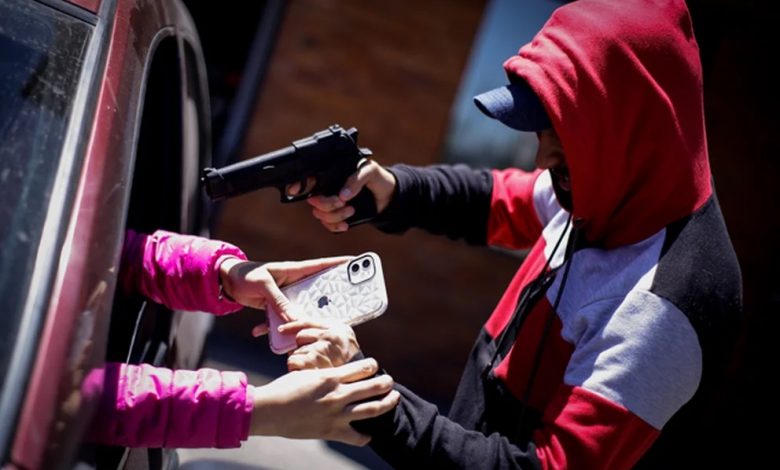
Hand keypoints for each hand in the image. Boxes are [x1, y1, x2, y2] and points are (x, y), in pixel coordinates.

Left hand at [218, 256, 350, 326]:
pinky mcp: (276, 307)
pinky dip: (276, 329)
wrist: (225, 282)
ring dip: (301, 322)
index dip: (340, 264)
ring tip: (304, 333)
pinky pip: (282, 320)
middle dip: (329, 302)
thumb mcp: (263, 286)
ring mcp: (286, 297)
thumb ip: (280, 302)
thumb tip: (295, 319)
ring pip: (301, 311)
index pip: (322, 266)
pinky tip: (266, 335)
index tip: (357, 263)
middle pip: (318, 293)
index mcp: (295, 271)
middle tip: (345, 310)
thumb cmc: (245, 275)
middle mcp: (294, 284)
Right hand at [249, 358, 399, 445]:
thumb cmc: (284, 388)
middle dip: (385, 383)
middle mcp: (337, 395)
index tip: (374, 365)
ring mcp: (336, 415)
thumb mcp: (307, 373)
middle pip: (372, 387)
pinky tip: (369, 434)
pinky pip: (356, 437)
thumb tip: (336, 373)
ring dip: (386, 403)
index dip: (371, 366)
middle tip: (390, 381)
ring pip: (371, 409)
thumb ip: (325, 374)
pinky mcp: (331, 431)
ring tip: (394, 398)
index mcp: (330, 377)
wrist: (269, 410)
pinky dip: (365, 436)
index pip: (361, 368)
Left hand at [280, 320, 359, 370]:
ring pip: (296, 351)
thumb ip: (325, 331)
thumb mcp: (344, 340)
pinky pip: (293, 362)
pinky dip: (296, 369)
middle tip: (312, 358)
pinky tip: (307, 373)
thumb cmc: (350, 363)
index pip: (309, 321)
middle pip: (300, 336)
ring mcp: (322, 350)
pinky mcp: (313, 365)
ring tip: (313, 368)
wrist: (362, 382)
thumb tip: (300, 325)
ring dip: (300, 360)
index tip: (282, 329)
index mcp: (338, 328)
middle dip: (302, 347)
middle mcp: (331, 337)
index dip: (292, 325)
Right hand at [292, 160, 395, 232]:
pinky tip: (346, 224)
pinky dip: (335, 227)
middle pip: (313, 201)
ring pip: (320, 215)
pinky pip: (328, 226)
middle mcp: (328, 190)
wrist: (388, 196)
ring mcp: (332, 205)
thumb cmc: (377, 178)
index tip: (297, 190)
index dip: (299, 184)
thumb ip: (357, 179)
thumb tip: (343, 195)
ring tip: (351, 210)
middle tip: (343, 201)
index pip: (309, 178)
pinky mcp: (338, 217)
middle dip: (326, 204)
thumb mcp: (370, 171)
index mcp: (331, 175)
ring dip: (334, 216)